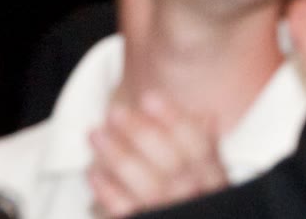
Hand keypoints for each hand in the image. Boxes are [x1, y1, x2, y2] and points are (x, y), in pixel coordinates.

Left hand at [87, 91, 230, 217]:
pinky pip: (125, 209)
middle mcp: (192, 194)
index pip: (197, 144)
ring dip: (118, 156)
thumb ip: (206, 146)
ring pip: (145, 185)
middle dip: (141, 133)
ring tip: (97, 134)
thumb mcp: (211, 174)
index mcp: (212, 177)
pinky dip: (107, 191)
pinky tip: (94, 172)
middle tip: (116, 111)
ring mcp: (168, 209)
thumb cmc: (194, 195)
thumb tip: (206, 116)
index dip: (173, 119)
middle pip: (170, 162)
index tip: (149, 97)